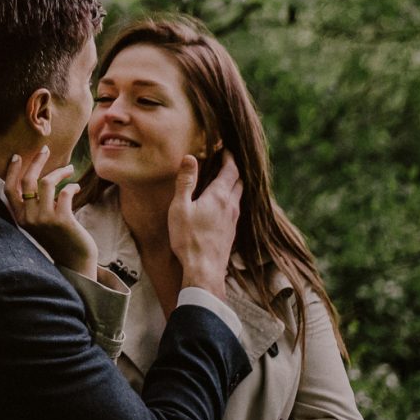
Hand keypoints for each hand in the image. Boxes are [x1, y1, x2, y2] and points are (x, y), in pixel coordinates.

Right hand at [3, 143, 95, 277]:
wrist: (75, 261)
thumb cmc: (58, 238)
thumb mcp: (39, 223)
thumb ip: (34, 205)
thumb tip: (37, 176)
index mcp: (20, 218)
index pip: (9, 190)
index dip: (12, 171)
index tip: (18, 156)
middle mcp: (29, 218)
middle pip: (28, 181)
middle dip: (37, 161)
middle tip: (45, 149)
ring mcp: (45, 219)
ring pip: (47, 183)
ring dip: (60, 172)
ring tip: (69, 169)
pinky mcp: (62, 220)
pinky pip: (65, 192)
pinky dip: (72, 186)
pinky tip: (76, 187)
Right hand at [167, 152, 240, 293]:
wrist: (204, 270)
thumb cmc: (188, 239)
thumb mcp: (180, 207)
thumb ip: (185, 182)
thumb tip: (190, 157)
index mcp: (219, 196)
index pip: (230, 170)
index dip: (229, 158)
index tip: (225, 148)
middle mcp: (231, 206)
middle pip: (239, 182)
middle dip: (234, 169)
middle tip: (226, 161)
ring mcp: (234, 220)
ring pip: (239, 196)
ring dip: (234, 185)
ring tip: (225, 180)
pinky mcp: (232, 232)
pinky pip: (236, 209)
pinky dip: (232, 199)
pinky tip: (223, 205)